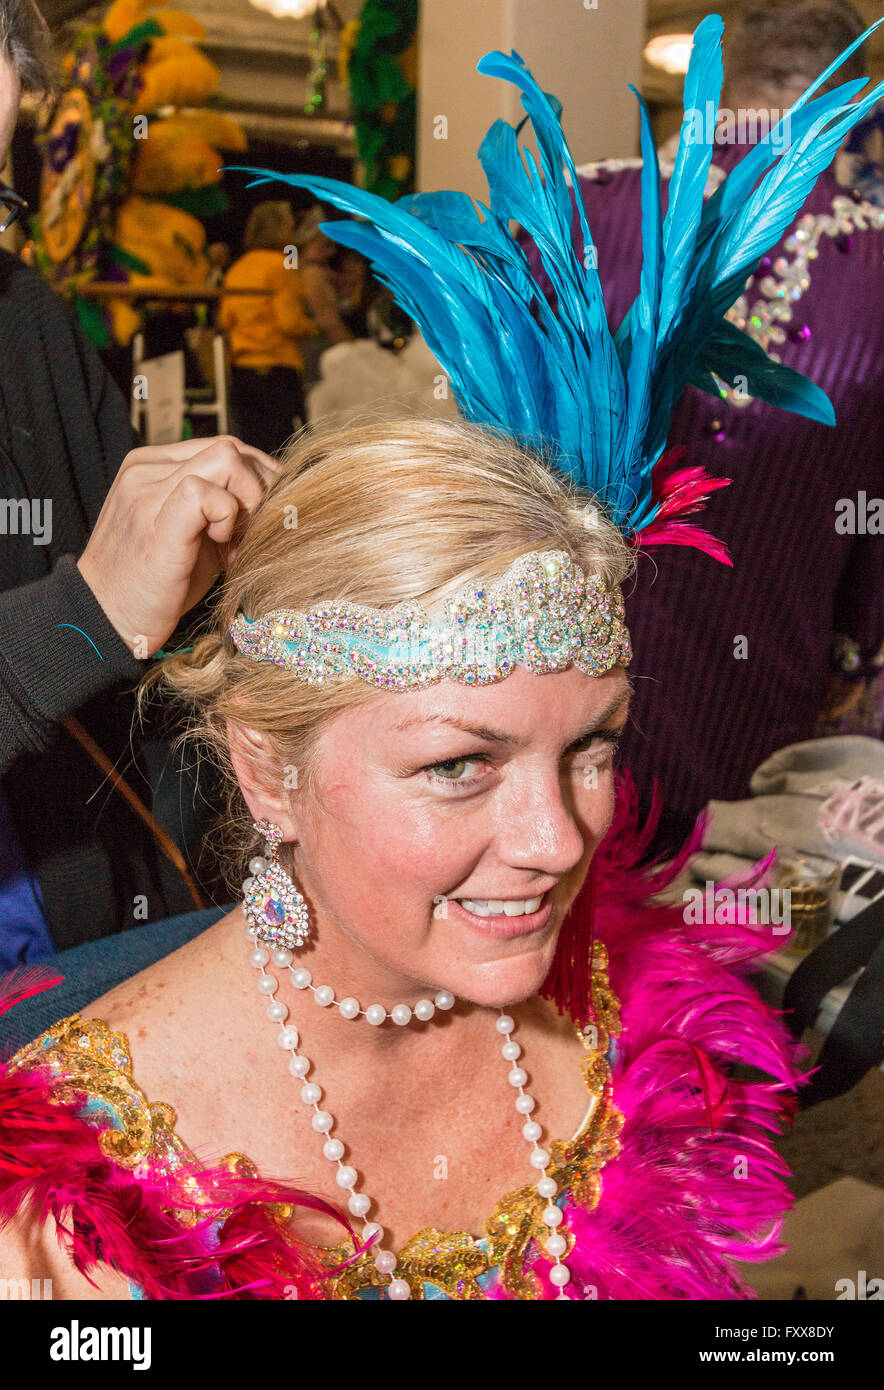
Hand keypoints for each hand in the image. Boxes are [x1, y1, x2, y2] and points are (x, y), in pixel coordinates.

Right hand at [77, 436, 280, 657]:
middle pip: (232, 448)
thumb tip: (271, 494)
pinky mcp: (157, 522)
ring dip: (249, 501)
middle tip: (253, 533)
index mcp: (152, 466)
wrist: (104, 618)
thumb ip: (216, 503)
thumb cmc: (153, 582)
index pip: (225, 447)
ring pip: (227, 458)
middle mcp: (146, 470)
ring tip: (237, 542)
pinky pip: (208, 493)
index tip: (256, 521)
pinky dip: (230, 518)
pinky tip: (223, 548)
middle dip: (260, 490)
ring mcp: (148, 492)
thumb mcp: (188, 531)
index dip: (255, 481)